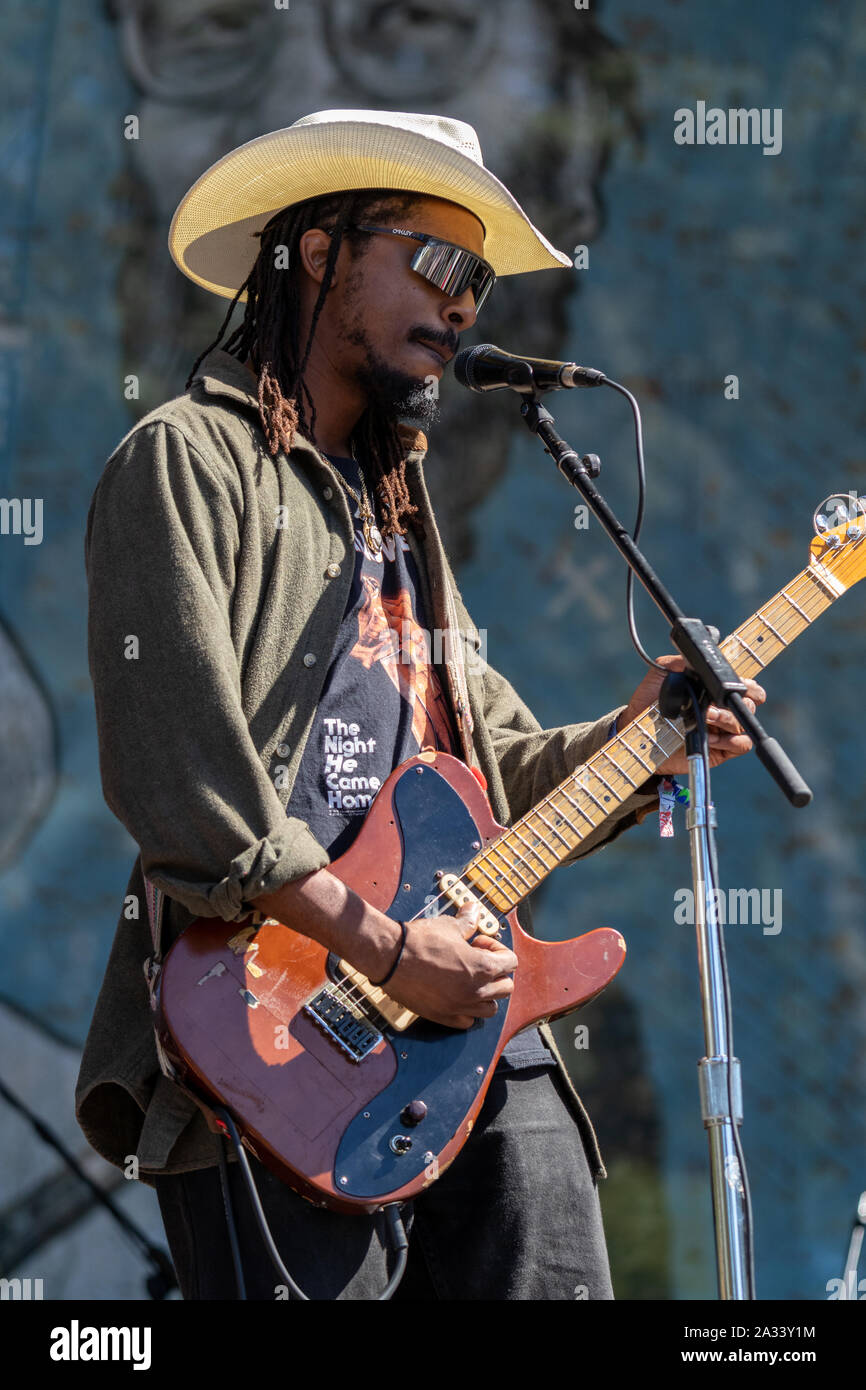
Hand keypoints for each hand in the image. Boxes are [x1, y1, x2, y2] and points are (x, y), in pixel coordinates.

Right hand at [385, 902, 517, 1029]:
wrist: (390, 957)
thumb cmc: (419, 940)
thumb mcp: (449, 926)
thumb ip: (467, 922)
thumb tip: (474, 910)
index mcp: (482, 967)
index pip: (511, 962)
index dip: (498, 949)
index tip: (480, 944)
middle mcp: (476, 991)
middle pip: (505, 987)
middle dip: (496, 972)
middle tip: (476, 960)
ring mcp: (460, 1006)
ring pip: (490, 1009)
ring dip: (486, 994)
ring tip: (470, 980)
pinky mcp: (443, 1016)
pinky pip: (467, 1022)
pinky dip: (467, 1011)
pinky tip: (457, 996)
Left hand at [622, 654, 766, 775]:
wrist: (638, 732)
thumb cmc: (649, 703)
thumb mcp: (659, 676)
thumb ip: (676, 663)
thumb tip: (691, 659)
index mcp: (713, 690)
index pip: (745, 684)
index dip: (749, 684)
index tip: (740, 683)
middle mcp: (722, 709)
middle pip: (750, 703)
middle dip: (740, 700)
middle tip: (718, 702)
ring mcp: (722, 730)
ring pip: (743, 722)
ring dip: (726, 719)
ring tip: (705, 717)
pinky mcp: (721, 750)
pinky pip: (741, 744)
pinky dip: (729, 740)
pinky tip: (710, 737)